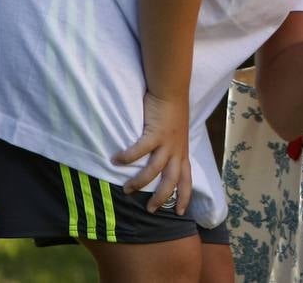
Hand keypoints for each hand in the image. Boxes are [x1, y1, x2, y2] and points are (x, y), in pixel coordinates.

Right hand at [112, 89, 192, 213]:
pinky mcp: (155, 133)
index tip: (180, 212)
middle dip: (161, 198)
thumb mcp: (177, 134)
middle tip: (151, 210)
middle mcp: (177, 150)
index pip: (187, 179)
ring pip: (154, 171)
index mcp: (182, 152)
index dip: (185, 196)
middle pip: (172, 181)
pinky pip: (139, 150)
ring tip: (127, 190)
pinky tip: (115, 160)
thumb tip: (161, 159)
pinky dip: (127, 157)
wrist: (172, 90)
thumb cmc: (173, 110)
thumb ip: (170, 147)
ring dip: (140, 182)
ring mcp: (167, 143)